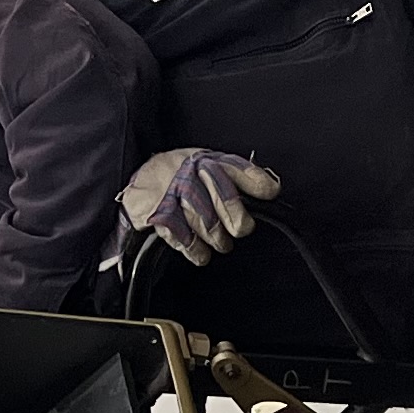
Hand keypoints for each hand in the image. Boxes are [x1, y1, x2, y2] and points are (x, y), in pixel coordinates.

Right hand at [119, 147, 279, 265]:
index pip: (235, 167)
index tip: (270, 192)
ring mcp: (173, 193)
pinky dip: (196, 250)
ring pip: (205, 222)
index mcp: (206, 160)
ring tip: (221, 242)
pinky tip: (201, 252)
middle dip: (237, 219)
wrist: (141, 182)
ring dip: (217, 238)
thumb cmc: (181, 177)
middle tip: (241, 229)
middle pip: (223, 197)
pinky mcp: (159, 214)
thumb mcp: (207, 167)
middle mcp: (190, 172)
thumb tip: (272, 187)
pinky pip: (183, 237)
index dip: (255, 180)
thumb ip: (236, 177)